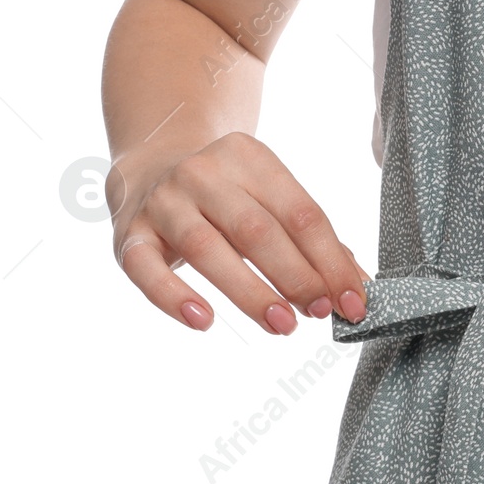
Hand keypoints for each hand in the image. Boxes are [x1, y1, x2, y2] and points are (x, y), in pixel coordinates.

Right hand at [108, 131, 370, 335]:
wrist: (150, 164)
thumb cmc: (227, 193)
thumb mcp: (268, 197)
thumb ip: (310, 239)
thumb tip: (356, 287)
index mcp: (250, 158)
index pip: (300, 212)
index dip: (330, 259)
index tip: (353, 299)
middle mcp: (204, 174)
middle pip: (257, 229)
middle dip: (296, 276)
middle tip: (320, 312)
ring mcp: (163, 202)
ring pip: (207, 249)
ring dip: (250, 292)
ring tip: (282, 325)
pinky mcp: (128, 234)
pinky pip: (146, 269)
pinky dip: (174, 297)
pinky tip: (204, 321)